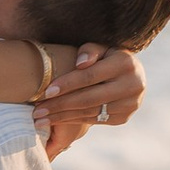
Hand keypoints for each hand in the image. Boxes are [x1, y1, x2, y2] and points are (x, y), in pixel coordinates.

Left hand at [34, 41, 144, 157]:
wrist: (132, 75)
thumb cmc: (108, 57)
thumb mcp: (101, 48)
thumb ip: (89, 50)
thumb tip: (79, 63)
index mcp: (125, 64)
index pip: (90, 76)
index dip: (67, 84)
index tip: (45, 92)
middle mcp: (132, 86)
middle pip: (88, 98)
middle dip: (60, 105)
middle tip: (37, 111)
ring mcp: (130, 105)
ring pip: (90, 112)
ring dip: (62, 117)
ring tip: (40, 119)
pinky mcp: (123, 118)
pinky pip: (93, 120)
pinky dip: (73, 120)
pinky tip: (56, 120)